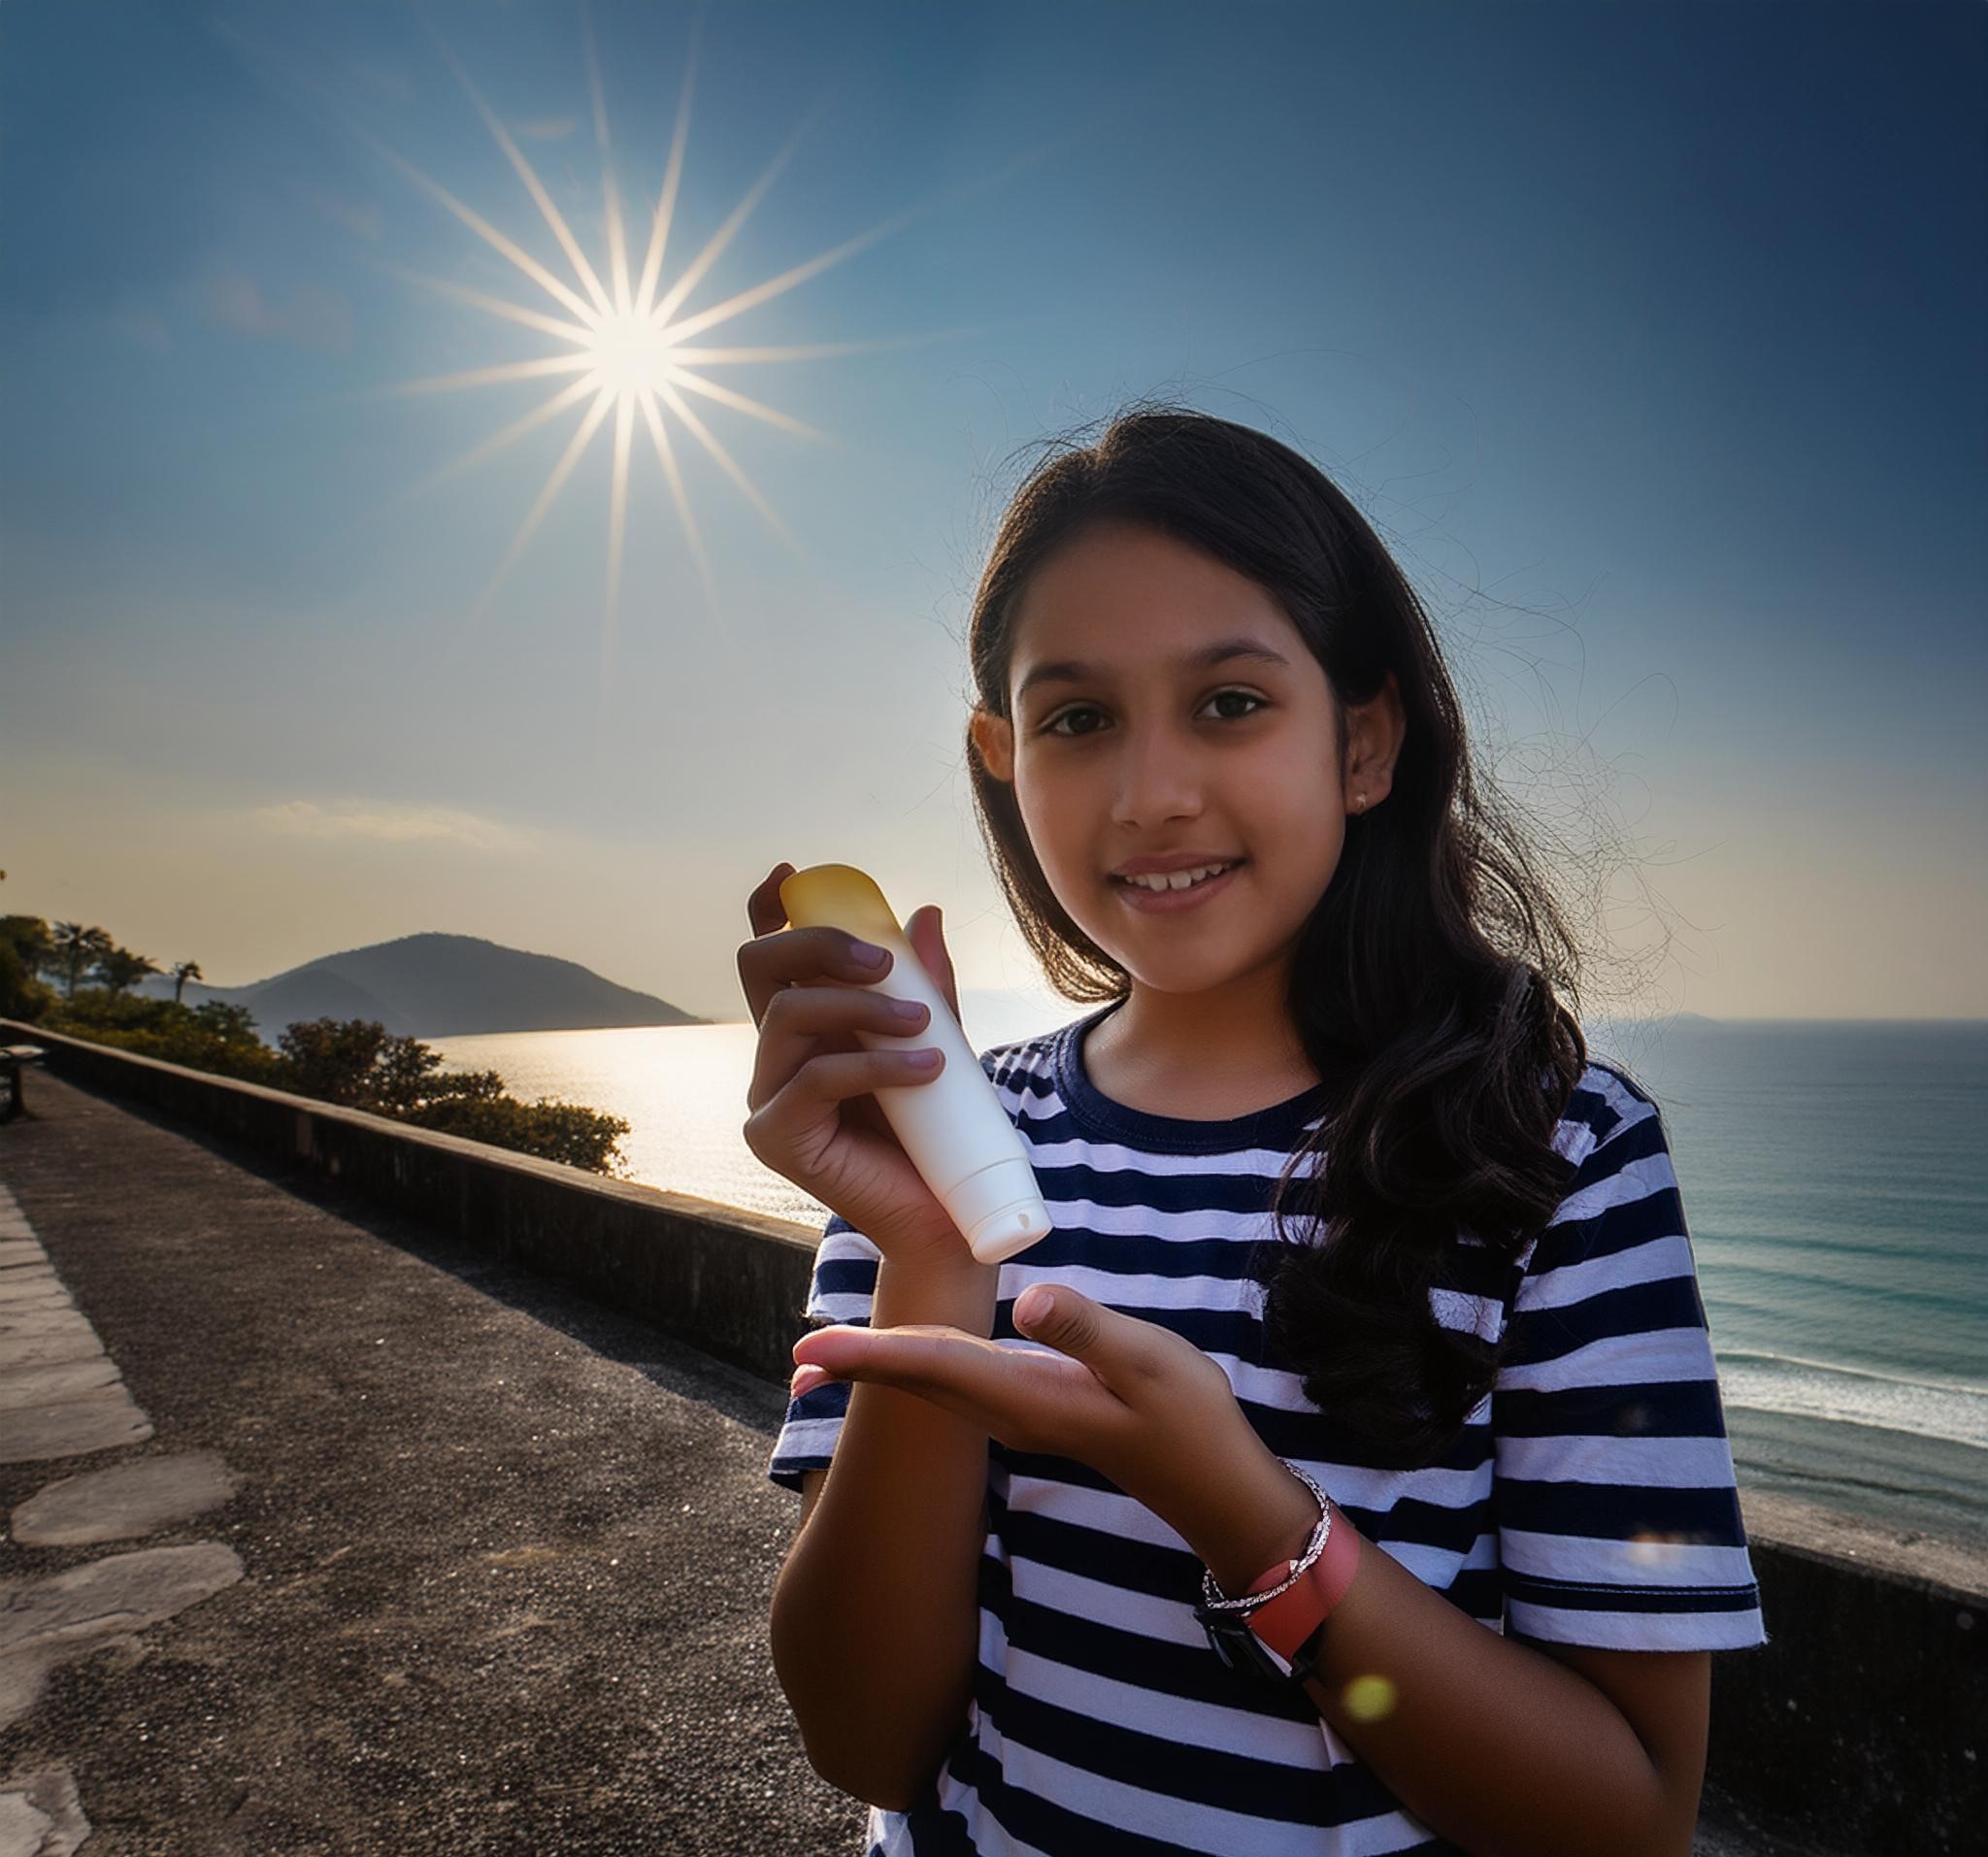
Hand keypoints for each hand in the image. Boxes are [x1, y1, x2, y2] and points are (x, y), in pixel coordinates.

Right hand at [738, 861, 980, 1275]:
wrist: (944, 1224)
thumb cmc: (937, 1136)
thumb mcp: (938, 1046)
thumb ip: (926, 990)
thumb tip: (924, 914)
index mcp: (805, 1029)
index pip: (770, 959)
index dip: (770, 909)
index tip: (790, 871)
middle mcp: (775, 1057)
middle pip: (762, 967)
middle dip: (819, 943)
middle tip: (883, 959)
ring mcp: (768, 1098)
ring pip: (790, 1015)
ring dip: (862, 1007)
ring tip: (927, 1028)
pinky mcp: (777, 1138)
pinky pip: (817, 1078)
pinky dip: (876, 1064)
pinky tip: (927, 1068)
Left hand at [789, 1284, 1305, 1579]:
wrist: (1215, 1486)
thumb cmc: (1189, 1420)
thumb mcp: (1148, 1363)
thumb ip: (1087, 1330)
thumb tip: (1026, 1303)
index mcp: (1025, 1398)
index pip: (931, 1367)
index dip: (868, 1354)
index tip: (810, 1349)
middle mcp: (1009, 1414)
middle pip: (918, 1382)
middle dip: (857, 1367)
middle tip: (796, 1356)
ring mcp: (1020, 1418)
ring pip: (934, 1386)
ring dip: (883, 1368)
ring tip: (829, 1359)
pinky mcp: (1036, 1411)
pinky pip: (960, 1386)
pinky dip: (923, 1366)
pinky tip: (911, 1357)